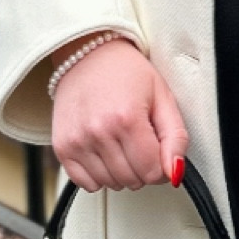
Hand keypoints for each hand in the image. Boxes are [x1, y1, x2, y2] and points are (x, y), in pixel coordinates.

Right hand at [49, 38, 188, 193]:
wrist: (87, 53)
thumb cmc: (125, 71)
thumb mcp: (162, 95)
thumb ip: (175, 136)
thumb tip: (175, 171)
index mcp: (128, 118)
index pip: (153, 172)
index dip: (163, 166)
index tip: (159, 150)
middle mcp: (99, 132)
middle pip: (133, 180)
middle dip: (143, 167)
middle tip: (140, 140)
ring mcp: (78, 141)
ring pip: (111, 184)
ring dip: (122, 171)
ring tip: (121, 142)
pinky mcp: (62, 147)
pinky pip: (86, 184)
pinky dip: (99, 175)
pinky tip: (104, 152)